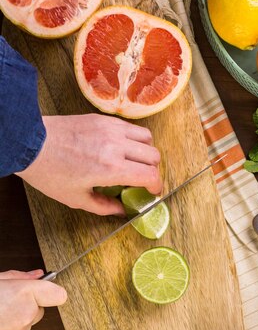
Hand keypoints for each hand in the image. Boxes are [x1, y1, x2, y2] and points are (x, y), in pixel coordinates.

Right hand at [0, 270, 66, 329]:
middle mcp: (26, 316)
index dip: (50, 291)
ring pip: (26, 325)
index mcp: (22, 295)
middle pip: (39, 309)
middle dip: (26, 306)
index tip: (45, 289)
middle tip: (5, 302)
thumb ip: (18, 277)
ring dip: (15, 320)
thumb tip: (37, 275)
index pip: (58, 294)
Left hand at [18, 114, 161, 215]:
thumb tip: (121, 211)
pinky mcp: (103, 119)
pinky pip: (130, 127)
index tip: (152, 192)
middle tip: (143, 179)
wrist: (30, 142)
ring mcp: (111, 129)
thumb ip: (103, 206)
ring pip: (147, 137)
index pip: (150, 175)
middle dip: (153, 170)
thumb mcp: (76, 198)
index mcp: (111, 168)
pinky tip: (122, 148)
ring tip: (135, 161)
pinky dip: (134, 138)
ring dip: (146, 151)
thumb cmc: (50, 171)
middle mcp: (116, 146)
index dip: (156, 186)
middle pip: (154, 156)